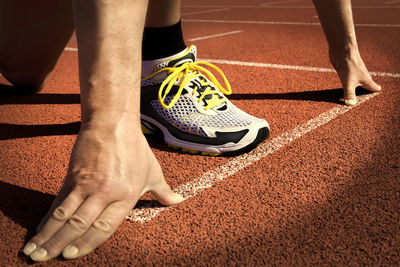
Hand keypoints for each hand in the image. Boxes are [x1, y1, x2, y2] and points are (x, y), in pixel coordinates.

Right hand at [22, 123, 183, 261]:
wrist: (113, 123)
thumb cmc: (135, 148)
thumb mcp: (153, 170)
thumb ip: (163, 191)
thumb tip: (178, 202)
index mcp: (127, 195)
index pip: (105, 226)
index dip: (88, 243)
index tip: (71, 255)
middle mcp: (106, 192)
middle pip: (80, 224)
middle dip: (61, 244)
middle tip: (44, 259)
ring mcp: (87, 184)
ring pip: (64, 215)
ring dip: (48, 234)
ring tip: (34, 251)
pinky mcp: (73, 175)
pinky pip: (58, 200)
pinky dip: (48, 216)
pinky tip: (40, 227)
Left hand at [330, 50, 381, 105]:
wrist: (342, 50)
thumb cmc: (348, 65)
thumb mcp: (348, 82)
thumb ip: (349, 93)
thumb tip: (350, 104)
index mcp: (366, 80)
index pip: (375, 88)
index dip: (376, 94)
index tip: (378, 101)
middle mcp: (362, 77)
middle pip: (367, 86)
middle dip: (368, 93)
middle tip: (368, 101)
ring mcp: (354, 74)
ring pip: (357, 84)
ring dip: (356, 90)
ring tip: (356, 96)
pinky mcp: (346, 72)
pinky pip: (348, 81)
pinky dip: (348, 86)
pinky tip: (343, 88)